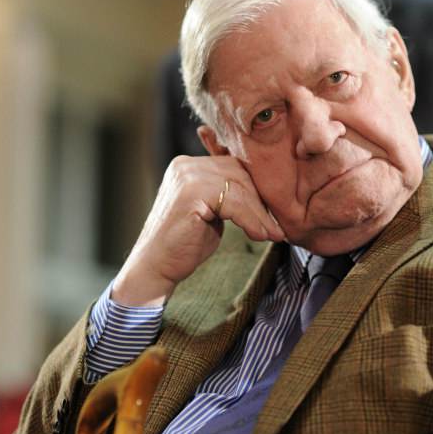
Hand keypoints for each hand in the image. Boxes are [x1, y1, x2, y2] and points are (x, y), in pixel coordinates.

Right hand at [112, 155, 284, 306]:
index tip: (273, 215)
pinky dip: (251, 220)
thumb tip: (266, 196)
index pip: (234, 167)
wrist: (155, 267)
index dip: (257, 191)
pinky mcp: (191, 194)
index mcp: (189, 166)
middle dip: (261, 201)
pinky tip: (259, 235)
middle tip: (277, 226)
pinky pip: (233, 202)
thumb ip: (229, 198)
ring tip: (272, 234)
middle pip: (239, 174)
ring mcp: (187, 177)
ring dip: (260, 214)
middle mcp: (186, 165)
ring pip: (239, 188)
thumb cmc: (184, 245)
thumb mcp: (211, 214)